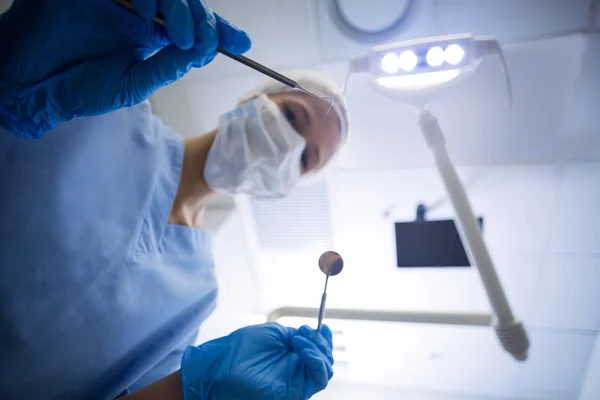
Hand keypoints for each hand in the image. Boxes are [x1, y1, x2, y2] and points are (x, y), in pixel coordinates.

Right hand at [0, 0, 250, 138]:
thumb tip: (204, 50)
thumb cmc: (80, 87)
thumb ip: (169, 64)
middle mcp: (139, 11)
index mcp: (151, 35)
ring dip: (179, 6)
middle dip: (201, 19)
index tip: (243, 44)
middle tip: (200, 41)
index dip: (220, 31)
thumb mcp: (135, 83)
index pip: (193, 25)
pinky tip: (149, 15)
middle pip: (185, 1)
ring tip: (178, 34)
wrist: (33, 85)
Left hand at [180, 323, 333, 399]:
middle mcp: (295, 367)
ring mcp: (296, 380)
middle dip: (322, 342)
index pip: (316, 347)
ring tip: (300, 340)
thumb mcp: (271, 333)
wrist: (222, 368)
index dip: (323, 337)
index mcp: (289, 353)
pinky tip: (302, 349)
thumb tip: (309, 333)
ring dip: (319, 350)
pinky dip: (316, 361)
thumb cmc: (239, 350)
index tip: (321, 326)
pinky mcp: (295, 391)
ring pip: (324, 369)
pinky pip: (318, 378)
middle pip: (324, 358)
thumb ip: (292, 334)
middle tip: (307, 333)